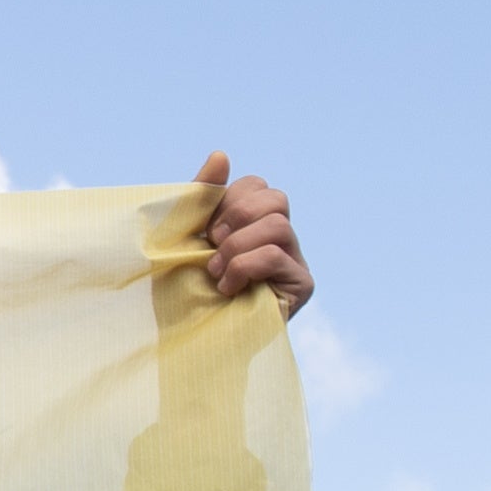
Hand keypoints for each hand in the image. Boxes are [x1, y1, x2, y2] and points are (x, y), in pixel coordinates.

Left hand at [193, 156, 311, 312]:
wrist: (190, 335)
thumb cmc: (188, 284)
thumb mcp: (190, 233)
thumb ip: (204, 195)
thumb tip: (221, 155)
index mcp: (258, 222)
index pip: (257, 185)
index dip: (228, 200)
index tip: (206, 231)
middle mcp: (283, 239)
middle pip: (275, 199)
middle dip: (236, 217)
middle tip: (213, 246)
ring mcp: (296, 261)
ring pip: (277, 225)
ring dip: (237, 246)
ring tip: (217, 271)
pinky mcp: (302, 285)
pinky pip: (275, 255)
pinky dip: (243, 267)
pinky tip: (228, 288)